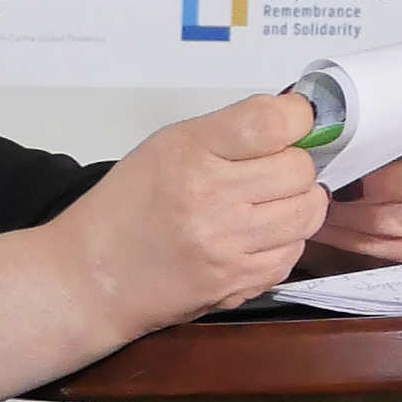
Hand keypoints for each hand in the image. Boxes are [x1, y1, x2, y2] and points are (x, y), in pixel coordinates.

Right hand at [69, 93, 331, 329]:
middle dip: (296, 166)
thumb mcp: (166, 147)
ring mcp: (226, 246)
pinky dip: (285, 241)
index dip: (298, 118)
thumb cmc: (129, 204)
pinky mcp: (236, 283)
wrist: (95, 276)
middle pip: (299, 170)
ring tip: (272, 203)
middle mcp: (211, 198)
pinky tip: (258, 236)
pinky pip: (292, 253)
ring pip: (306, 213)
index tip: (297, 122)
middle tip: (275, 170)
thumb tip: (295, 123)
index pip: (271, 122)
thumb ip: (229, 132)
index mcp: (190, 152)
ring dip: (299, 204)